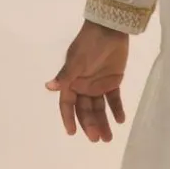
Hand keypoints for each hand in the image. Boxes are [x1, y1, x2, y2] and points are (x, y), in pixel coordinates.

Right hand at [45, 20, 129, 141]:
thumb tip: (49, 87)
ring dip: (103, 122)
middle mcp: (83, 86)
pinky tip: (120, 120)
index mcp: (71, 82)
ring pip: (99, 108)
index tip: (72, 133)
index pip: (68, 104)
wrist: (110, 29)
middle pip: (85, 110)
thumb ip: (66, 76)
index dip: (69, 118)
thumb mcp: (77, 60)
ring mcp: (98, 85)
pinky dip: (117, 109)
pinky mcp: (113, 81)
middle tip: (97, 139)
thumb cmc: (90, 44)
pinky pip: (114, 99)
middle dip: (90, 125)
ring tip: (108, 138)